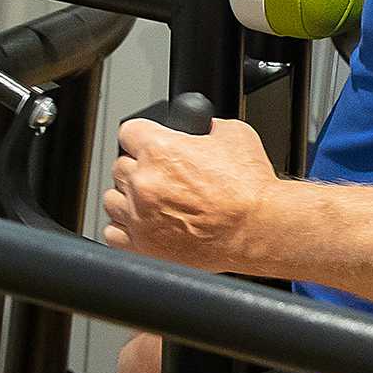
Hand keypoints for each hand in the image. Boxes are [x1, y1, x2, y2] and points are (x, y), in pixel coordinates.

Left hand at [102, 115, 278, 269]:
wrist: (260, 228)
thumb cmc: (251, 189)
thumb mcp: (234, 134)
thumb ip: (206, 127)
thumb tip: (200, 128)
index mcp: (160, 150)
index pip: (129, 132)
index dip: (142, 135)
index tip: (149, 142)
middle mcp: (144, 182)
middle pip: (120, 165)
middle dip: (140, 167)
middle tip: (163, 175)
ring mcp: (140, 216)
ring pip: (112, 198)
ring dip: (129, 197)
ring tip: (153, 200)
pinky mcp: (143, 246)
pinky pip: (113, 233)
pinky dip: (125, 227)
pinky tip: (145, 222)